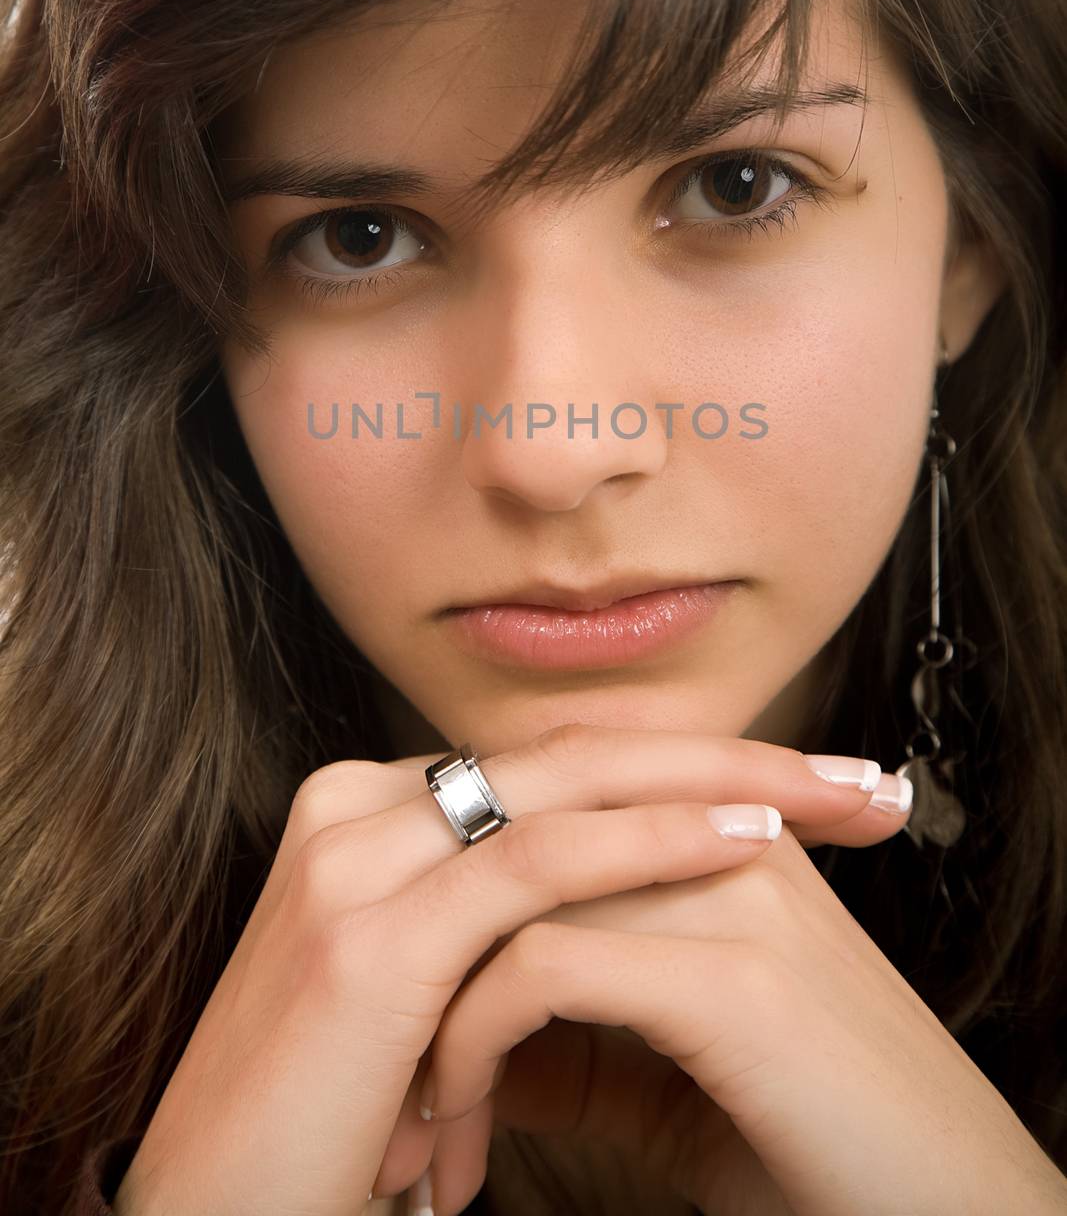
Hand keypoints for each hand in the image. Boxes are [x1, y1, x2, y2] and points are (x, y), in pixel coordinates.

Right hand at [112, 724, 904, 1214]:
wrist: (213, 1213)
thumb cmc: (330, 1125)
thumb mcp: (424, 998)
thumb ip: (499, 929)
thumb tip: (625, 904)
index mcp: (367, 813)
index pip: (557, 764)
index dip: (683, 765)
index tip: (798, 786)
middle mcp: (356, 808)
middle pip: (575, 752)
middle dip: (729, 750)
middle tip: (851, 772)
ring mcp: (356, 857)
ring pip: (568, 785)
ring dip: (717, 779)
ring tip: (832, 792)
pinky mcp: (374, 930)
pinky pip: (537, 861)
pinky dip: (651, 841)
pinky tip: (742, 836)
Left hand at [392, 729, 1066, 1215]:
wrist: (932, 1208)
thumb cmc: (792, 1137)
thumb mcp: (659, 1069)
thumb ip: (570, 1020)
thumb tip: (459, 1021)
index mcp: (706, 832)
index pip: (539, 800)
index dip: (449, 894)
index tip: (392, 1009)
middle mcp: (717, 834)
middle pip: (514, 824)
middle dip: (419, 946)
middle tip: (363, 1055)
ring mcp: (728, 892)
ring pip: (506, 889)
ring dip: (424, 1012)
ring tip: (398, 1129)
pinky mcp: (728, 972)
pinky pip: (540, 969)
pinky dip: (469, 1052)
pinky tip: (458, 1138)